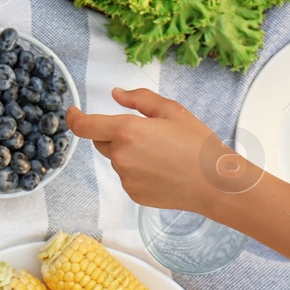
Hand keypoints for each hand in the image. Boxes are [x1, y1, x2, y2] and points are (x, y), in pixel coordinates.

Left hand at [67, 87, 260, 214]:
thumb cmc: (197, 145)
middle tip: (147, 135)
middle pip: (101, 141)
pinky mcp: (133, 194)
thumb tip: (116, 94)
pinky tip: (162, 171)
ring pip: (116, 160)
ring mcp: (125, 178)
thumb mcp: (172, 111)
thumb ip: (139, 99)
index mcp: (127, 131)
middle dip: (114, 134)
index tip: (72, 112)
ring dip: (128, 154)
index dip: (73, 118)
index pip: (84, 126)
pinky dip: (137, 171)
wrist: (217, 184)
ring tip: (162, 155)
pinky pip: (127, 177)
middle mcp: (120, 156)